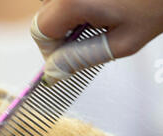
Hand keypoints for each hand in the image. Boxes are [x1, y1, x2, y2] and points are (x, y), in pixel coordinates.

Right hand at [32, 0, 162, 83]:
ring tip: (98, 16)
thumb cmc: (157, 3)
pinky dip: (75, 2)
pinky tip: (99, 3)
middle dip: (59, 32)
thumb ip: (82, 58)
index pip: (41, 32)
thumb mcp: (122, 42)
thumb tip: (53, 72)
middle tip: (87, 38)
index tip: (64, 60)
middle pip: (44, 13)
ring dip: (67, 13)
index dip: (50, 51)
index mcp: (74, 0)